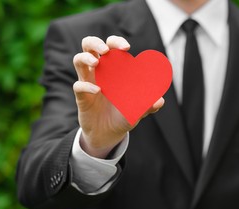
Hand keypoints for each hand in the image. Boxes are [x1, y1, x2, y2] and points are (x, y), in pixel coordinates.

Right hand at [73, 36, 163, 157]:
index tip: (126, 48)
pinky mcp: (82, 97)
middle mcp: (98, 72)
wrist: (110, 135)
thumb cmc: (123, 116)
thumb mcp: (138, 110)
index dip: (116, 42)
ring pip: (78, 60)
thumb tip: (160, 101)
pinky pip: (78, 86)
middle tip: (106, 49)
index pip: (110, 47)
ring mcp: (88, 83)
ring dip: (86, 58)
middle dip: (95, 42)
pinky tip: (98, 91)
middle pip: (89, 46)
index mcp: (113, 70)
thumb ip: (148, 105)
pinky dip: (86, 86)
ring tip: (96, 63)